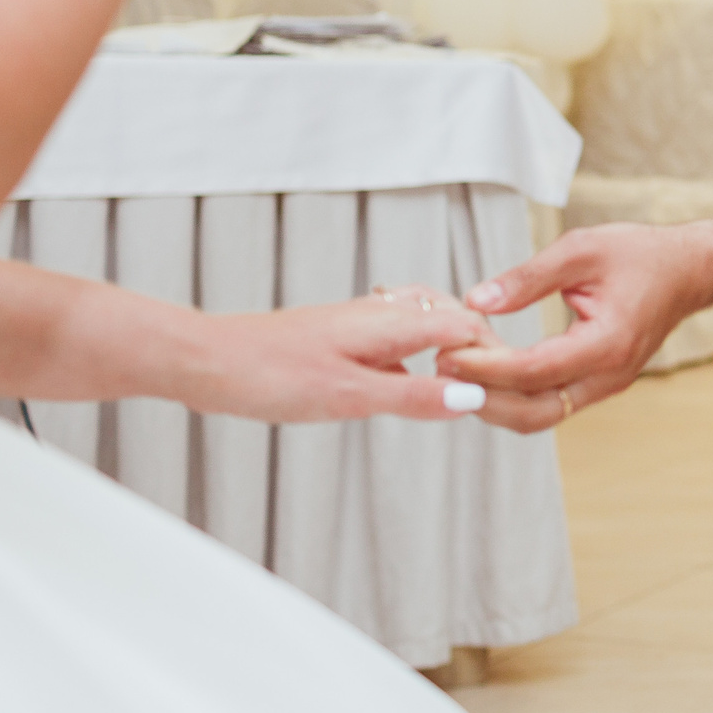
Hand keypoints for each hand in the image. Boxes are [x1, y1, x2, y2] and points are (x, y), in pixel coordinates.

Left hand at [176, 287, 496, 421]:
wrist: (204, 361)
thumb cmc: (267, 375)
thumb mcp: (349, 397)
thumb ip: (413, 397)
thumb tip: (472, 398)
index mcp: (390, 323)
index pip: (467, 325)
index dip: (494, 354)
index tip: (508, 389)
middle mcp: (379, 315)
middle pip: (452, 317)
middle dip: (479, 347)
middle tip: (496, 389)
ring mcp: (359, 324)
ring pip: (424, 326)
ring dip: (449, 351)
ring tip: (464, 387)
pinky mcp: (340, 339)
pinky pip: (398, 339)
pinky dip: (418, 359)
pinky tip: (411, 384)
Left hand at [437, 212, 712, 432]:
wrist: (689, 271)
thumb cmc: (641, 255)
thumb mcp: (582, 249)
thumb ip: (528, 277)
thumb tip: (477, 300)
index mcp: (608, 343)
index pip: (534, 370)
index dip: (485, 367)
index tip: (446, 353)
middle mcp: (609, 375)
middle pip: (534, 413)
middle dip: (483, 399)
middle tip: (441, 372)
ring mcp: (605, 385)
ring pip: (539, 416)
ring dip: (495, 402)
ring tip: (455, 374)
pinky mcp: (598, 383)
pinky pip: (549, 402)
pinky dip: (515, 394)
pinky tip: (486, 372)